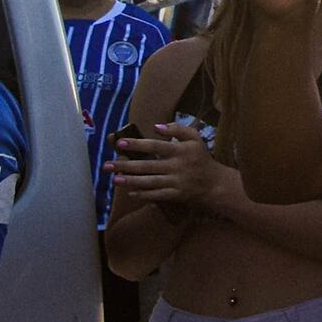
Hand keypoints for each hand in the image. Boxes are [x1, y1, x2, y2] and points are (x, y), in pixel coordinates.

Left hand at [111, 121, 227, 209]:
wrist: (215, 183)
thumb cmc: (201, 158)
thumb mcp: (195, 138)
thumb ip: (178, 129)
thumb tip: (156, 126)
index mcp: (181, 150)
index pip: (156, 145)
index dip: (137, 144)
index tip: (120, 143)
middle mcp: (177, 166)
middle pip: (148, 165)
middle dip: (126, 165)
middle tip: (106, 165)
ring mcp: (176, 182)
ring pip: (149, 182)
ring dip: (131, 181)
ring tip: (114, 179)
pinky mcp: (176, 194)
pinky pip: (157, 195)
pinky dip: (143, 194)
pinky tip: (130, 192)